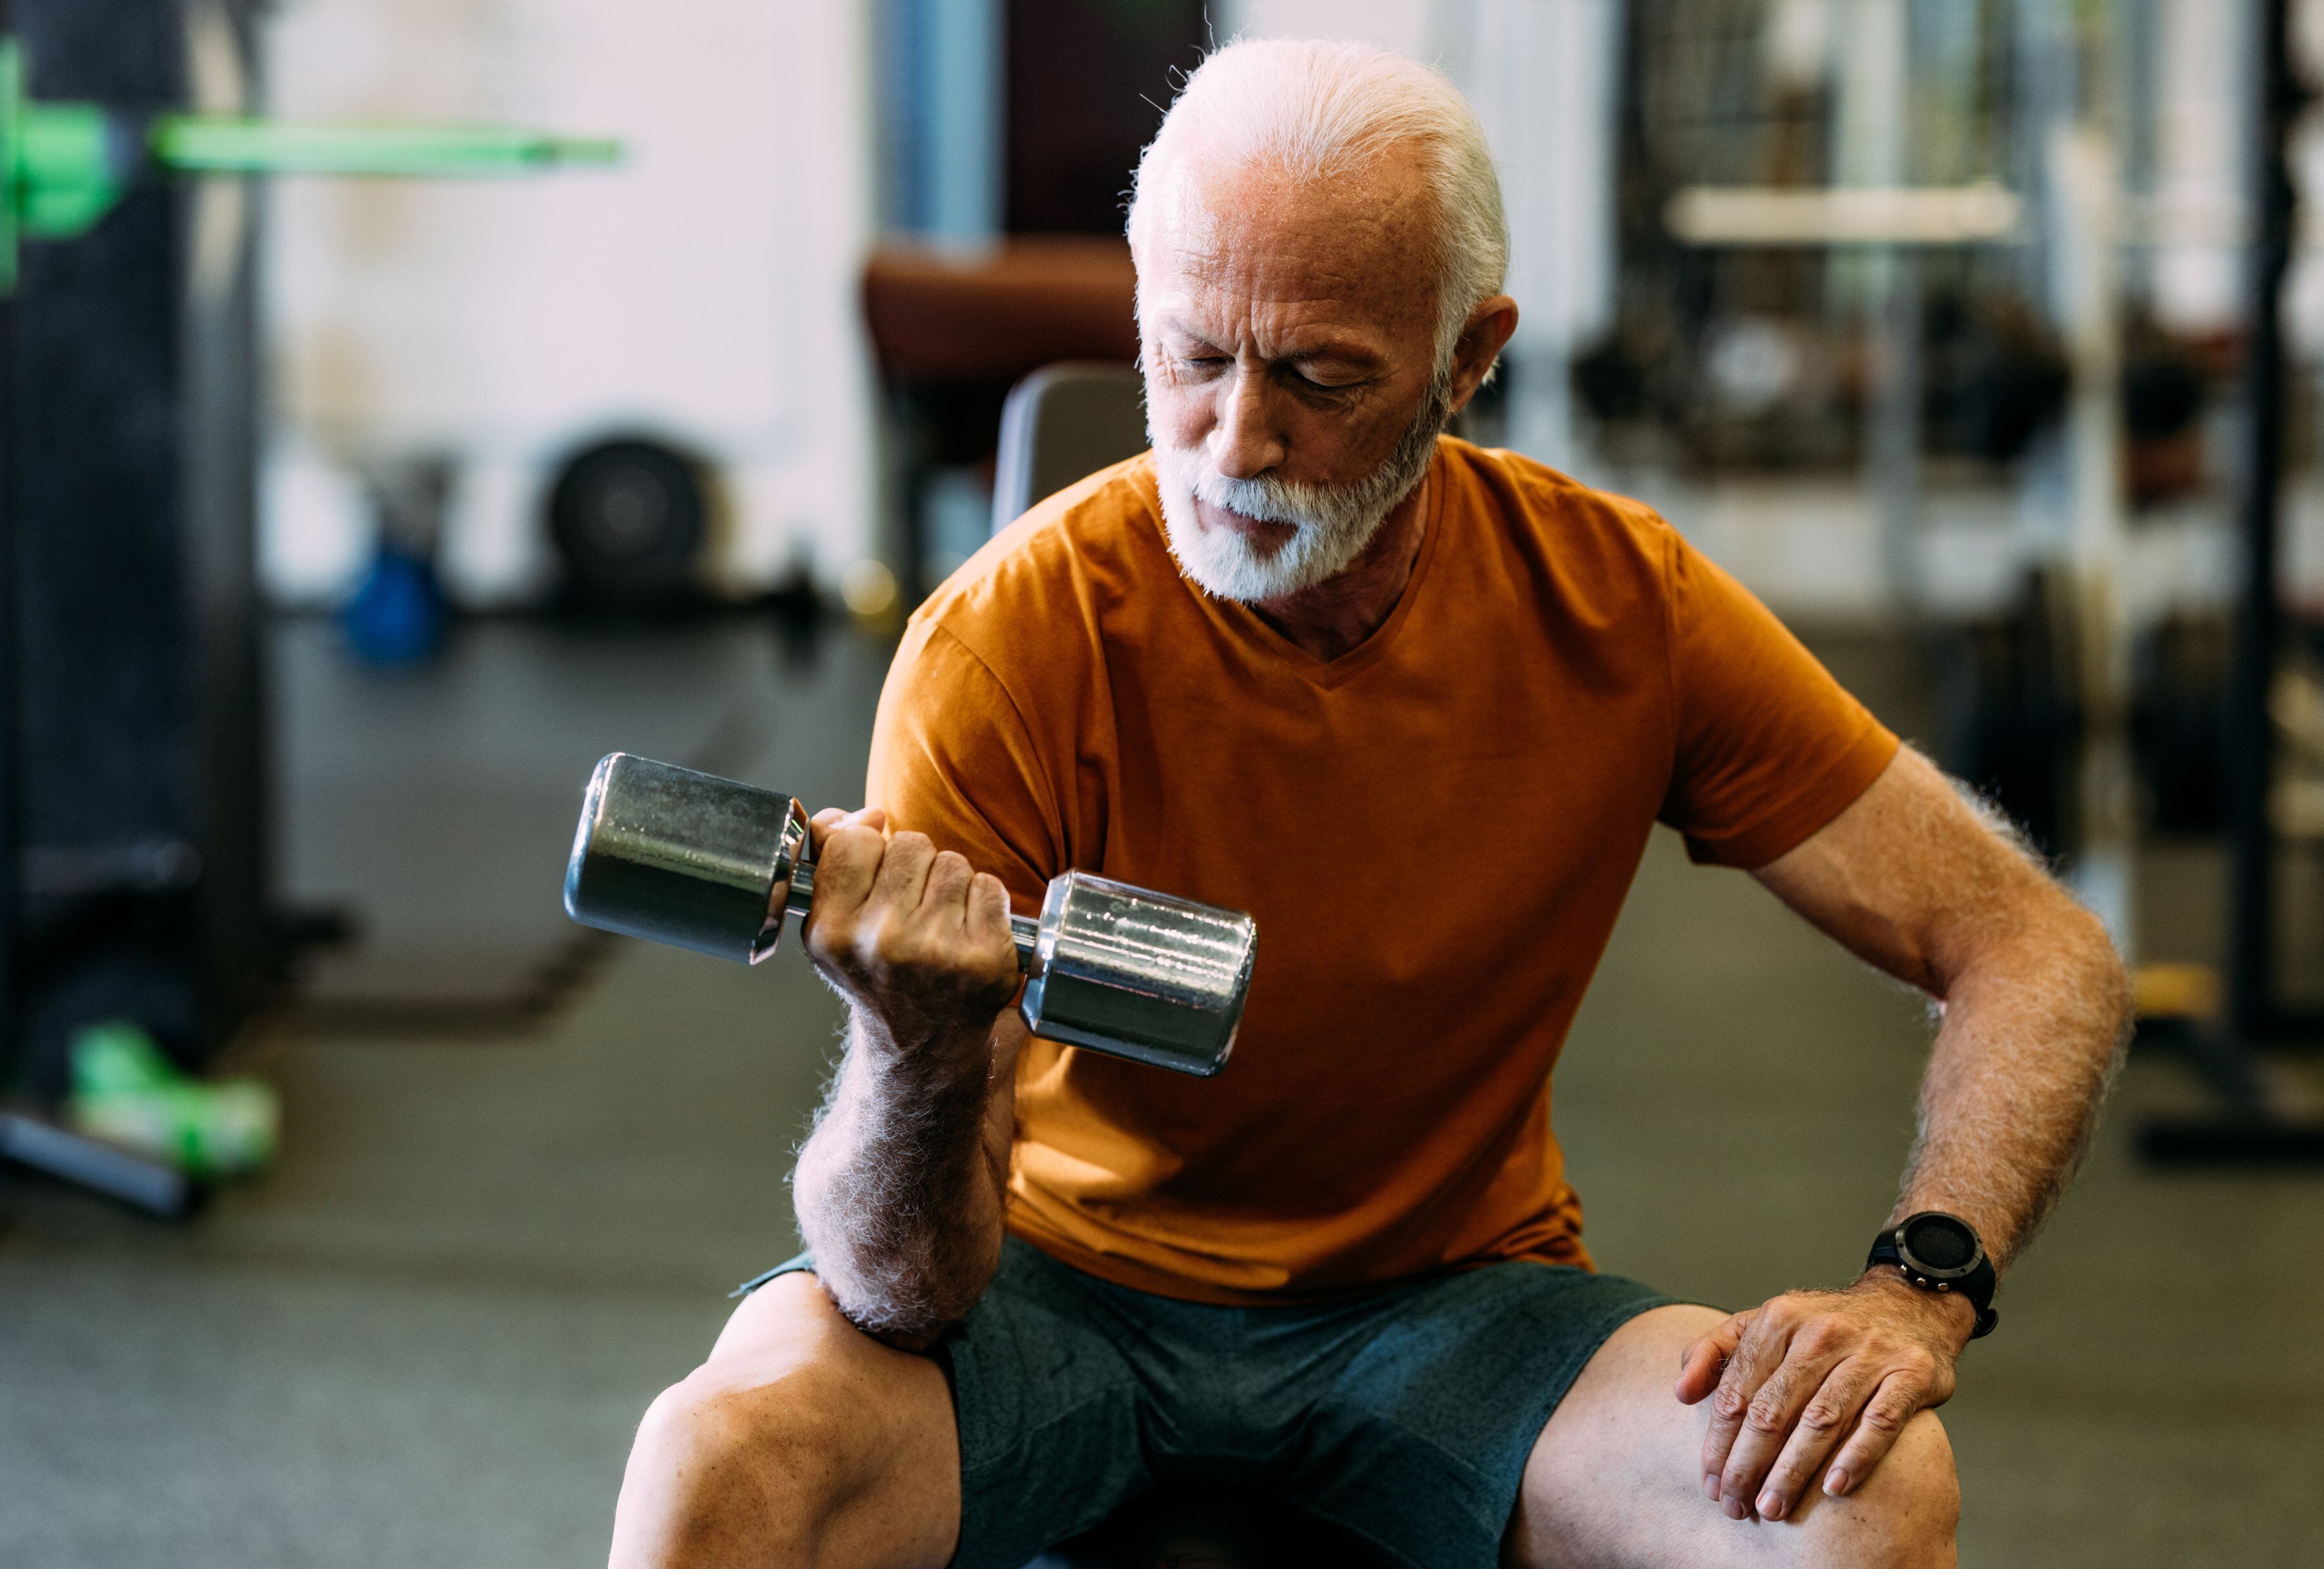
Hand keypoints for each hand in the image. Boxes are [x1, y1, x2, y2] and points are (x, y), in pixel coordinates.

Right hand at [801, 808, 1020, 1055]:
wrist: (921, 1044)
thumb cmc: (878, 972)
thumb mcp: (834, 922)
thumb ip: (832, 855)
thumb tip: (866, 815)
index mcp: (832, 932)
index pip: (854, 840)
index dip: (870, 850)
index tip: (876, 878)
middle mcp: (881, 943)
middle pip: (910, 843)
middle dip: (915, 867)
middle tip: (911, 912)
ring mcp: (937, 951)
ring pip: (953, 862)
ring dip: (951, 885)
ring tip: (939, 925)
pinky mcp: (986, 958)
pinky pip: (990, 886)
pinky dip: (984, 903)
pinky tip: (967, 935)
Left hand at [1676, 1271, 1973, 1521]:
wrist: (1907, 1307)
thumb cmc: (1821, 1329)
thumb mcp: (1763, 1324)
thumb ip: (1715, 1352)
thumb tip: (1681, 1393)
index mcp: (1778, 1320)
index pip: (1738, 1391)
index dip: (1719, 1442)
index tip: (1711, 1483)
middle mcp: (1821, 1333)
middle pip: (1773, 1410)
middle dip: (1748, 1464)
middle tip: (1737, 1505)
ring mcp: (1869, 1352)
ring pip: (1821, 1420)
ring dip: (1793, 1469)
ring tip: (1773, 1507)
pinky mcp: (1911, 1373)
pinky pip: (1880, 1422)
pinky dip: (1856, 1456)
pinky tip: (1833, 1488)